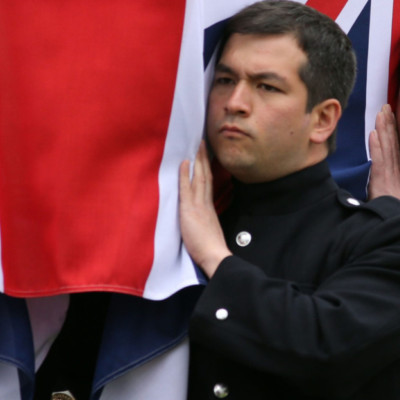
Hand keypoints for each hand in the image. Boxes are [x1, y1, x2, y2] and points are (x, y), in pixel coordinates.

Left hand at [178, 142, 231, 277]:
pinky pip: (187, 188)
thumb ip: (205, 222)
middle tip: (203, 143)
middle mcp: (206, 203)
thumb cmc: (211, 249)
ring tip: (198, 146)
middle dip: (204, 159)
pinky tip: (185, 163)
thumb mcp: (209, 231)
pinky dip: (186, 174)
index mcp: (210, 208)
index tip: (207, 157)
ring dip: (198, 160)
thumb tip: (202, 220)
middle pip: (206, 176)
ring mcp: (199, 205)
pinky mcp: (190, 210)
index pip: (208, 184)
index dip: (207, 169)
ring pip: (199, 177)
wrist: (214, 255)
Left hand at [368, 105, 399, 208]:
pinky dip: (377, 147)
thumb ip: (386, 198)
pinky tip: (374, 134)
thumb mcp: (393, 208)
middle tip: (386, 108)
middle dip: (389, 126)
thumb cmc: (397, 222)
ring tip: (381, 113)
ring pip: (387, 148)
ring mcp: (391, 178)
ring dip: (384, 130)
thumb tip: (378, 193)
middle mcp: (396, 175)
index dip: (392, 136)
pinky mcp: (385, 183)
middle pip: (392, 145)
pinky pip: (380, 161)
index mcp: (399, 180)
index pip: (395, 152)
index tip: (389, 120)